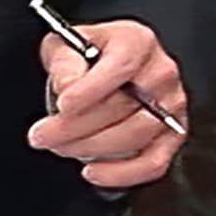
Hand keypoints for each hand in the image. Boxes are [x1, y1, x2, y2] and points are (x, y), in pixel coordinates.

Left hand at [26, 19, 187, 190]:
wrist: (109, 67)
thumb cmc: (91, 55)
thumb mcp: (67, 44)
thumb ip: (65, 61)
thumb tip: (68, 85)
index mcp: (138, 42)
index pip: (120, 66)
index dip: (90, 90)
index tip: (63, 106)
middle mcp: (161, 73)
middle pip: (123, 105)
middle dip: (75, 126)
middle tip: (43, 135)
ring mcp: (170, 107)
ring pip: (135, 135)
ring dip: (91, 148)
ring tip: (60, 147)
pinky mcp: (172, 136)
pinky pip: (153, 162)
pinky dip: (121, 173)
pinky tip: (93, 172)